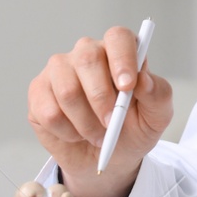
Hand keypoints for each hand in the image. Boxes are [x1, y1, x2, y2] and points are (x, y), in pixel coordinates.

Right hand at [28, 26, 171, 196]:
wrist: (107, 160)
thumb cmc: (132, 131)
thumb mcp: (156, 118)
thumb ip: (158, 96)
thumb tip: (144, 79)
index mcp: (119, 52)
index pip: (118, 37)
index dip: (122, 58)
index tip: (128, 86)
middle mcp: (87, 53)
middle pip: (87, 58)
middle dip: (101, 98)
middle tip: (111, 123)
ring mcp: (59, 70)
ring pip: (67, 90)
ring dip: (86, 122)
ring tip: (98, 135)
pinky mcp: (39, 91)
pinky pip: (49, 111)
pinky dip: (67, 132)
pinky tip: (76, 134)